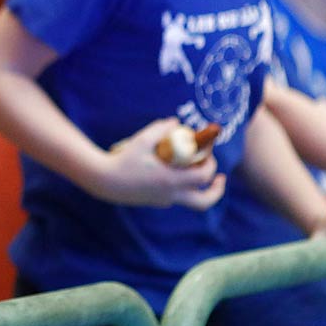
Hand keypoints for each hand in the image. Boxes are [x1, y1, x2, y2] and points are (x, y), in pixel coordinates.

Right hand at [87, 117, 224, 208]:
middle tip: (220, 177)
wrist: (105, 182)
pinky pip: (178, 196)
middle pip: (204, 201)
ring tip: (206, 180)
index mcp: (170, 181)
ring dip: (203, 192)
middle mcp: (171, 195)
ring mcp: (165, 200)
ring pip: (193, 203)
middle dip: (217, 189)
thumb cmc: (123, 160)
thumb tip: (176, 122)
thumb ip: (160, 129)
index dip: (211, 164)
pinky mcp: (157, 202)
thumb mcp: (141, 140)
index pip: (202, 177)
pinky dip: (185, 186)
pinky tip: (177, 171)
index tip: (208, 152)